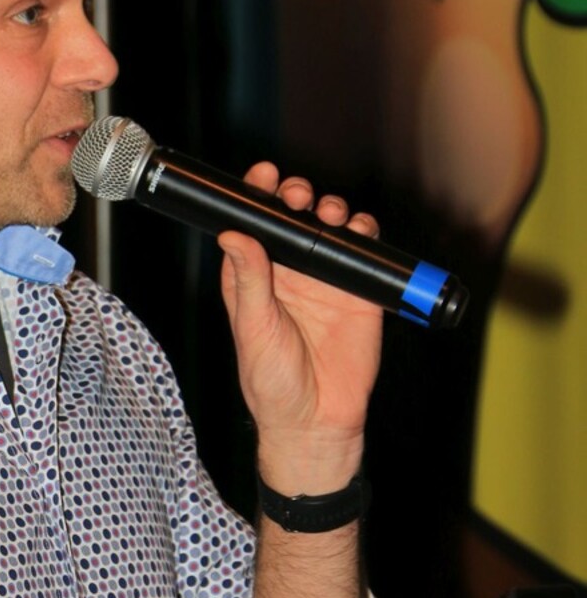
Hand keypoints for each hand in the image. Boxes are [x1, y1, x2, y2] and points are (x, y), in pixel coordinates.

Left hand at [218, 165, 382, 491]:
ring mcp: (325, 280)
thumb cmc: (272, 384)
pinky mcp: (359, 292)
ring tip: (327, 213)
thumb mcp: (254, 330)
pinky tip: (359, 229)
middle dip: (297, 195)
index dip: (259, 195)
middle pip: (295, 217)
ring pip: (330, 227)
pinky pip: (364, 251)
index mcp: (254, 278)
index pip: (255, 225)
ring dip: (330, 208)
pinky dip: (364, 232)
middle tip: (297, 195)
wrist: (317, 422)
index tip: (264, 176)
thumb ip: (249, 282)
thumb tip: (233, 236)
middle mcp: (289, 273)